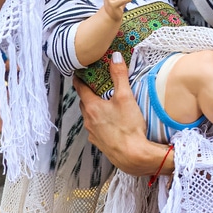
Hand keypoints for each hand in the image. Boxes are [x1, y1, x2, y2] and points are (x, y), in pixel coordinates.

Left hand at [75, 52, 166, 174]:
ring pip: (89, 116)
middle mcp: (89, 120)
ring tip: (105, 102)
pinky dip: (100, 121)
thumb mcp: (125, 96)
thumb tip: (115, 57)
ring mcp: (93, 133)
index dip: (80, 79)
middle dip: (88, 93)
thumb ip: (119, 75)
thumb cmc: (128, 126)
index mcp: (92, 107)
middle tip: (96, 84)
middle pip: (84, 102)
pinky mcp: (100, 142)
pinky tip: (111, 121)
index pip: (80, 88)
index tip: (79, 72)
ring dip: (94, 108)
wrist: (132, 155)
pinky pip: (96, 128)